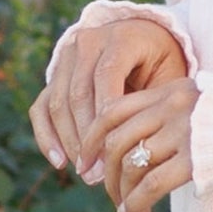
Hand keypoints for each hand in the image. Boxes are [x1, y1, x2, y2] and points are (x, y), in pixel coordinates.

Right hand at [30, 14, 193, 207]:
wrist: (145, 40)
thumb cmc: (164, 65)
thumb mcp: (170, 77)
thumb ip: (156, 104)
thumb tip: (143, 148)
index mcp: (121, 38)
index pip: (106, 77)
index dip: (106, 118)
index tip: (113, 154)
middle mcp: (88, 41)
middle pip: (78, 94)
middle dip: (87, 138)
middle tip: (99, 173)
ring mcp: (67, 56)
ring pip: (58, 103)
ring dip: (69, 141)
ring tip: (86, 172)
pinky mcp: (55, 74)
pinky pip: (42, 107)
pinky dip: (47, 135)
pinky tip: (59, 162)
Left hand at [95, 68, 200, 211]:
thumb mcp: (208, 107)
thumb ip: (176, 117)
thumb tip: (145, 145)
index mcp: (172, 89)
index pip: (115, 109)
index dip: (93, 136)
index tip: (87, 158)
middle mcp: (173, 107)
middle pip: (118, 140)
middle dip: (107, 171)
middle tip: (106, 191)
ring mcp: (184, 132)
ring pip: (132, 164)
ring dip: (122, 191)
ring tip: (124, 208)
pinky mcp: (195, 159)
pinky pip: (152, 184)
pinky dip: (137, 201)